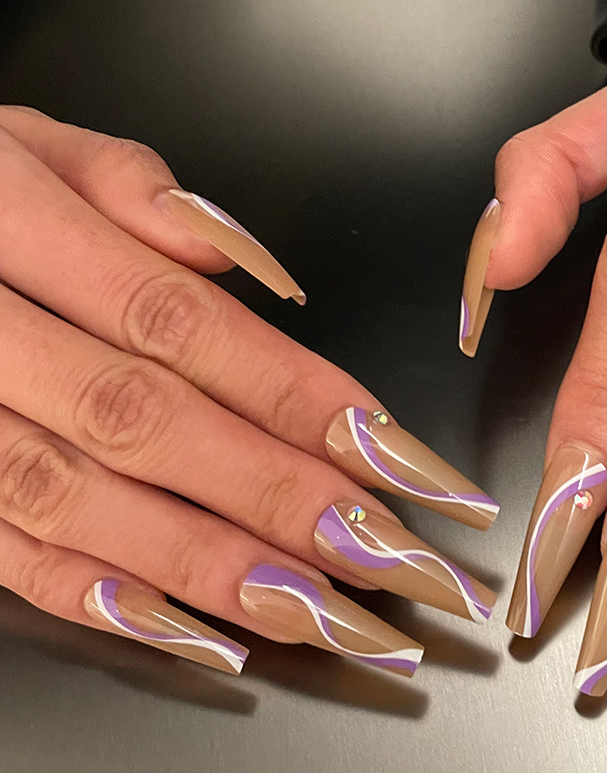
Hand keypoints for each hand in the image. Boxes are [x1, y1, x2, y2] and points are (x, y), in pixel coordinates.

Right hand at [0, 108, 497, 675]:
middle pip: (152, 425)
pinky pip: (7, 555)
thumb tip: (250, 264)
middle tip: (395, 560)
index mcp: (14, 227)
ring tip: (328, 614)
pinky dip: (103, 598)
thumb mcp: (23, 140)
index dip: (300, 396)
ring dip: (215, 569)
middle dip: (284, 500)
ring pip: (85, 505)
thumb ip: (134, 189)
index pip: (187, 325)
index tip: (401, 458)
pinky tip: (197, 632)